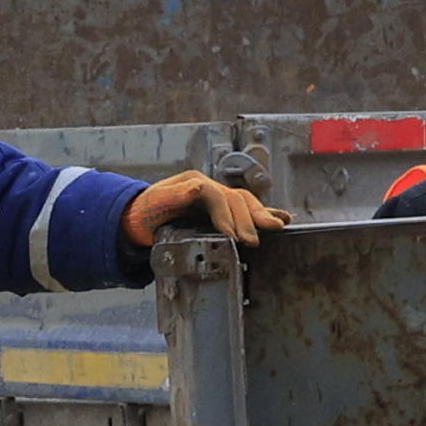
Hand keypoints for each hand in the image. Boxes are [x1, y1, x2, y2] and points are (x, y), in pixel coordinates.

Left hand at [125, 170, 290, 248]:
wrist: (141, 218)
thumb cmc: (147, 210)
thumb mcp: (154, 202)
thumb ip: (173, 195)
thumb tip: (196, 188)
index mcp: (195, 183)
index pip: (216, 195)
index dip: (225, 215)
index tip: (231, 236)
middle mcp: (211, 188)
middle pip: (236, 199)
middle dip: (247, 220)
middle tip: (253, 242)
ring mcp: (219, 198)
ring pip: (246, 203)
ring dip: (262, 216)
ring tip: (277, 228)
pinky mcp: (224, 211)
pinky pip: (248, 210)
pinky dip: (266, 214)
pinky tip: (283, 220)